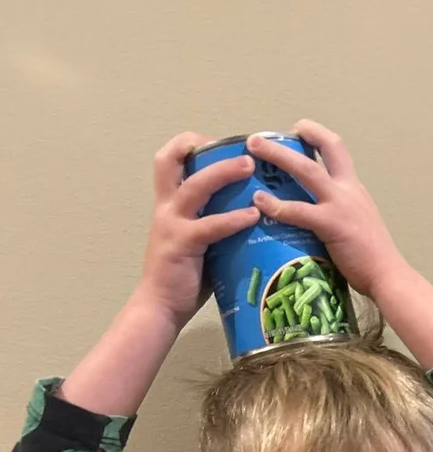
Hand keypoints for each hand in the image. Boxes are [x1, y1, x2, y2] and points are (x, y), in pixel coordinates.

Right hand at [136, 133, 260, 327]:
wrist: (160, 307)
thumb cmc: (183, 278)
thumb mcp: (199, 242)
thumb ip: (215, 224)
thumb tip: (253, 214)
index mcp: (168, 205)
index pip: (169, 160)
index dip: (189, 144)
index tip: (218, 144)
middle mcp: (166, 208)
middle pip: (172, 160)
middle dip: (205, 148)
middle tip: (243, 150)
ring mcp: (172, 224)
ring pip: (195, 186)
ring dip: (223, 173)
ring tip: (249, 167)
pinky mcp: (183, 244)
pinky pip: (210, 225)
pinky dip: (233, 218)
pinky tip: (253, 216)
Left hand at [246, 121, 401, 298]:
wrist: (388, 277)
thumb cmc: (371, 259)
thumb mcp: (357, 223)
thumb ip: (337, 212)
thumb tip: (312, 214)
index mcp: (354, 189)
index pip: (337, 150)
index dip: (317, 135)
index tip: (297, 131)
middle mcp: (349, 189)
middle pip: (326, 146)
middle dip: (295, 135)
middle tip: (262, 137)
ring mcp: (341, 205)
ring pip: (307, 169)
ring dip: (278, 155)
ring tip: (254, 148)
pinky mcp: (332, 225)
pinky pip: (299, 210)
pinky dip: (277, 204)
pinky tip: (260, 201)